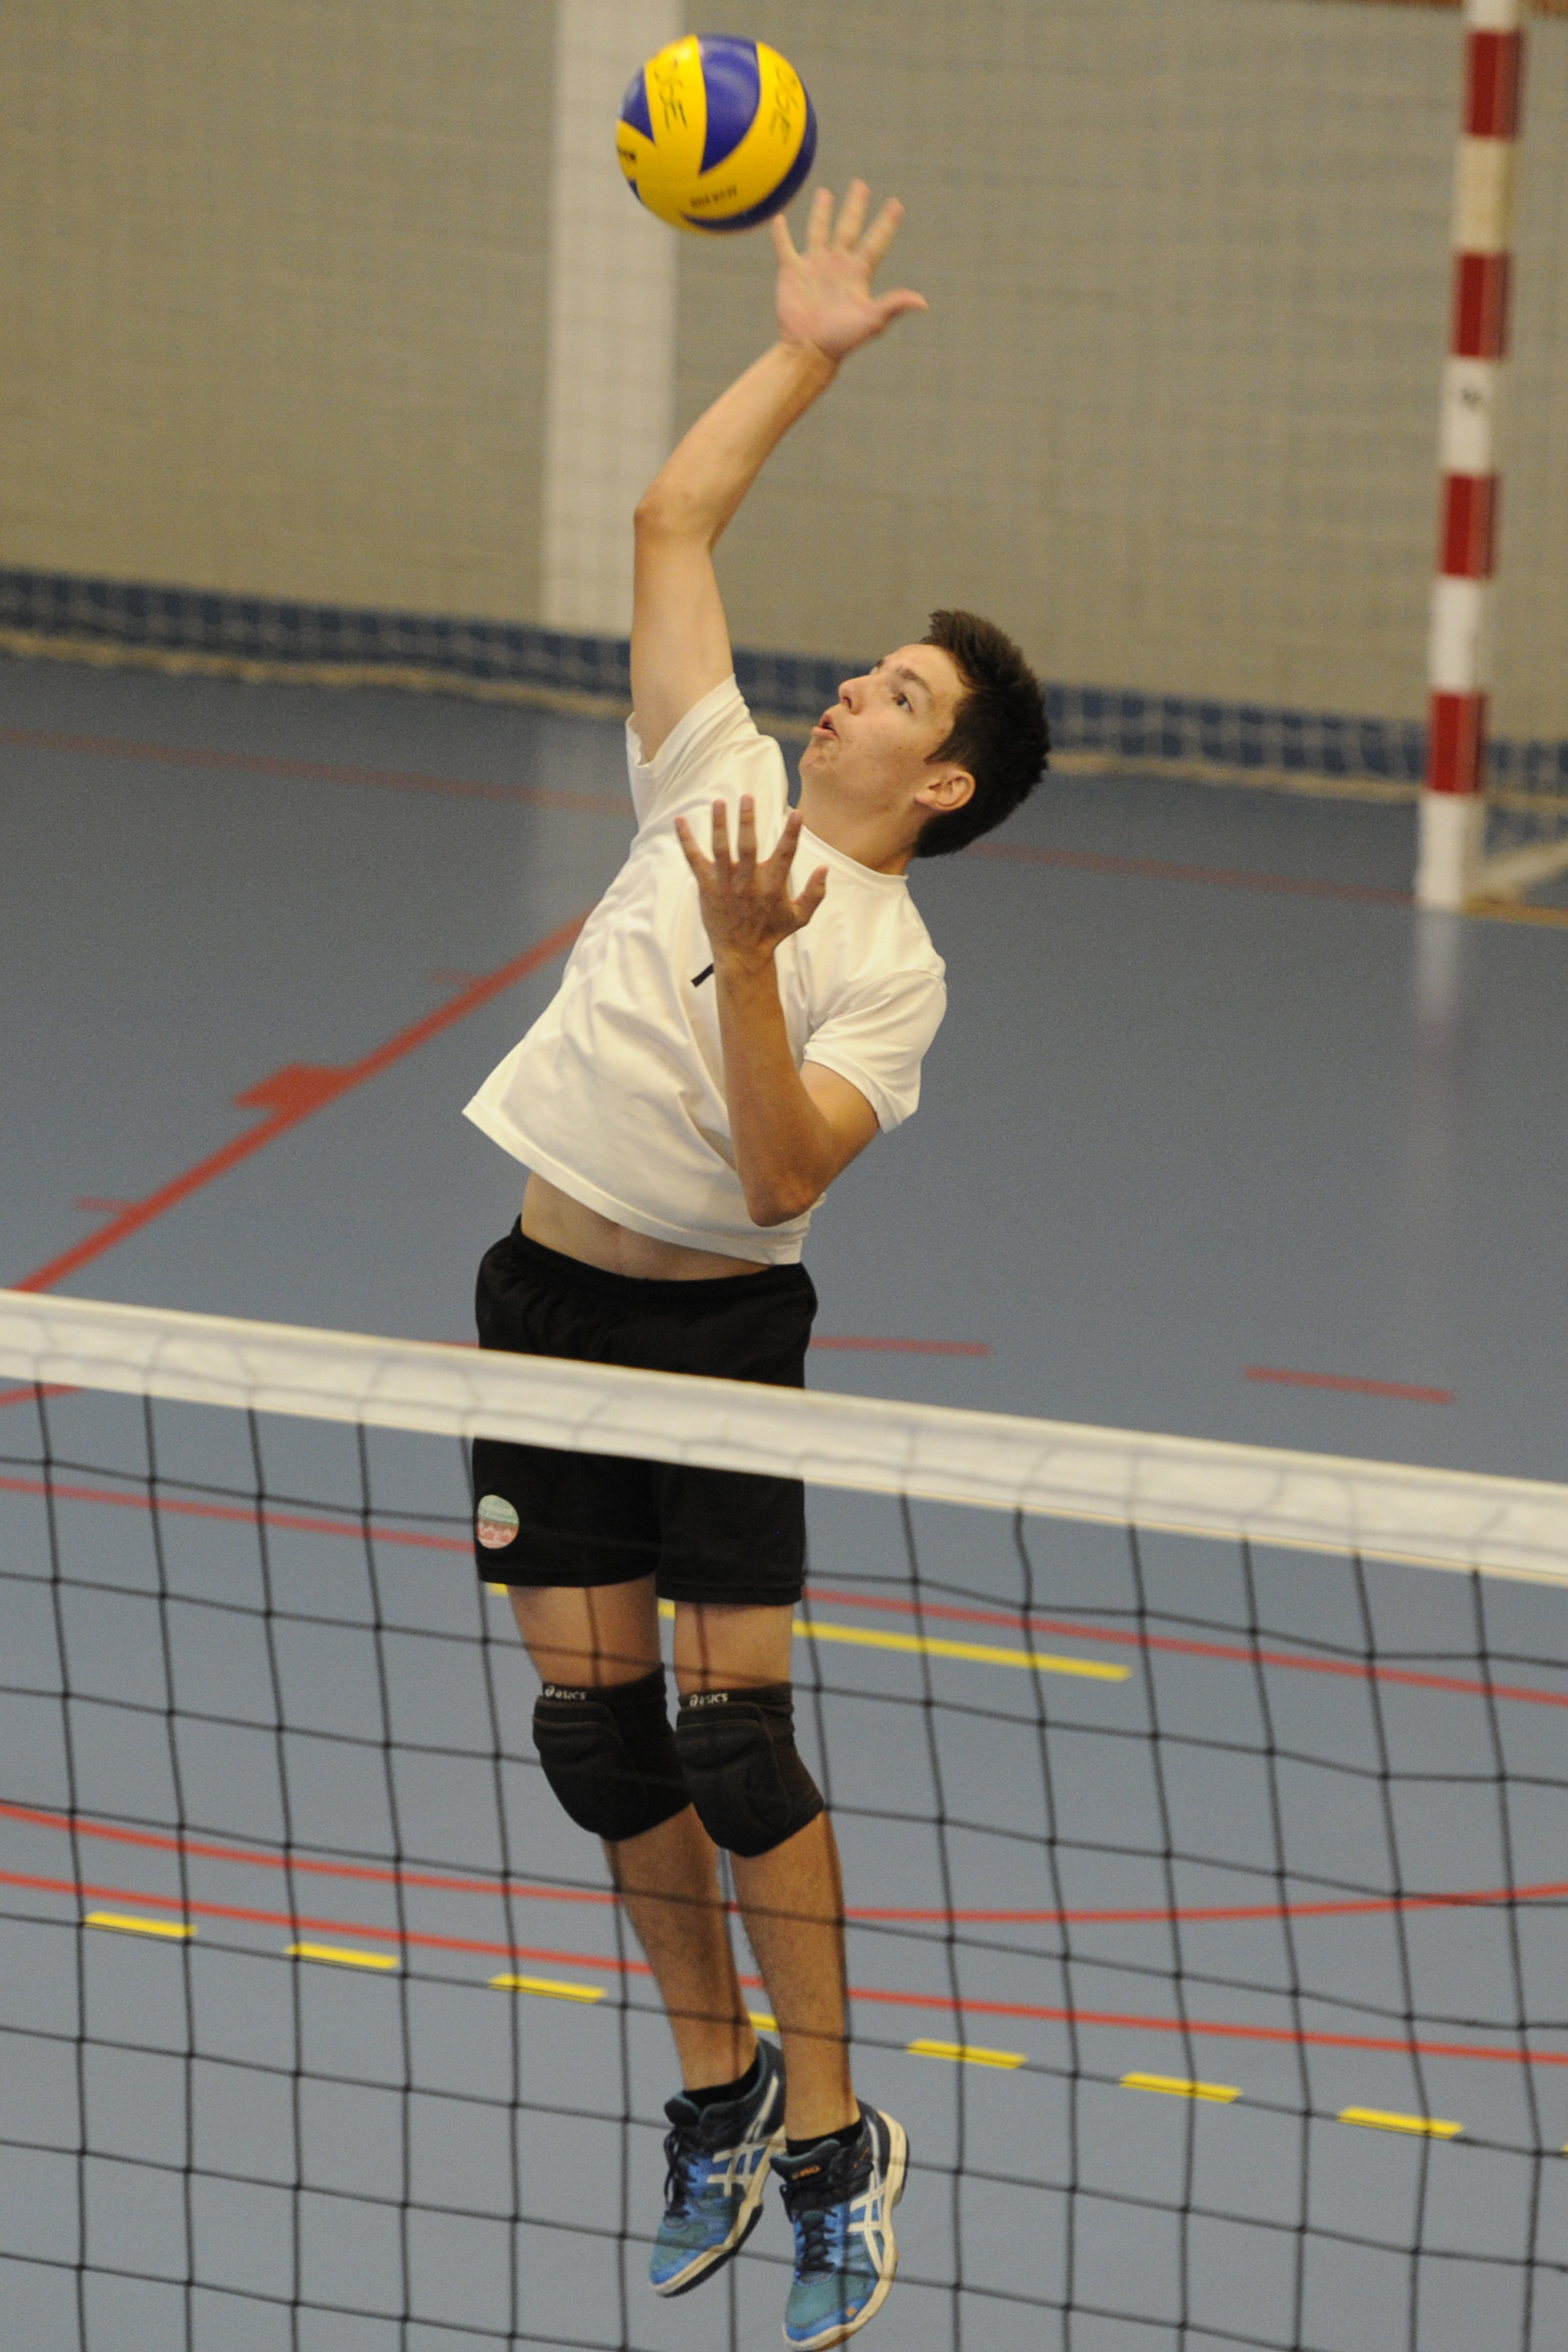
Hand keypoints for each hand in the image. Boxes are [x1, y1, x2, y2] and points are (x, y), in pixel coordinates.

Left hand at [674, 799, 827, 969]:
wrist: (742, 954)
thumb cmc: (772, 932)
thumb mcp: (800, 918)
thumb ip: (815, 894)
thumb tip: (825, 868)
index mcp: (773, 886)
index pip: (785, 855)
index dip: (792, 834)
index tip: (797, 813)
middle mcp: (748, 883)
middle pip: (747, 846)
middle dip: (747, 821)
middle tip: (747, 797)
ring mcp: (725, 885)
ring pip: (720, 849)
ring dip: (719, 825)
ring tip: (719, 802)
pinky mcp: (706, 888)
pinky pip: (694, 860)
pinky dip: (686, 840)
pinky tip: (679, 820)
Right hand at [771, 181, 926, 362]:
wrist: (809, 350)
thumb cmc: (842, 339)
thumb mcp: (872, 321)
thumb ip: (894, 305)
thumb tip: (923, 303)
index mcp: (858, 273)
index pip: (876, 241)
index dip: (887, 223)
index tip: (897, 204)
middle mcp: (837, 265)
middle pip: (849, 227)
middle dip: (855, 207)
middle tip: (861, 185)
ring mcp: (813, 266)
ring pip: (818, 230)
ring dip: (821, 212)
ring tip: (825, 193)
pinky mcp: (791, 272)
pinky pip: (785, 247)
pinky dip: (780, 234)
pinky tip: (778, 219)